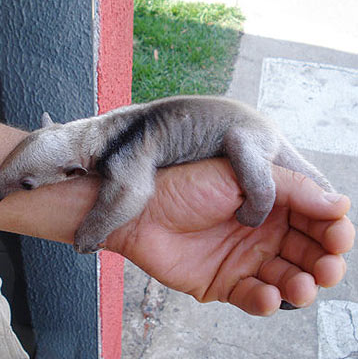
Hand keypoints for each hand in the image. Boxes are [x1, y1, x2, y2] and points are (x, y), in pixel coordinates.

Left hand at [106, 158, 354, 315]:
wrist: (140, 211)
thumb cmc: (185, 185)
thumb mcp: (240, 176)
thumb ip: (290, 189)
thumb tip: (340, 204)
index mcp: (272, 203)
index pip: (317, 220)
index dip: (333, 231)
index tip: (337, 236)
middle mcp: (264, 232)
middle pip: (309, 254)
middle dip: (324, 263)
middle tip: (326, 267)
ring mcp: (245, 259)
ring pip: (289, 280)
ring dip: (301, 286)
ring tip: (299, 285)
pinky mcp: (225, 283)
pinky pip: (255, 298)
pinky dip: (266, 301)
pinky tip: (268, 295)